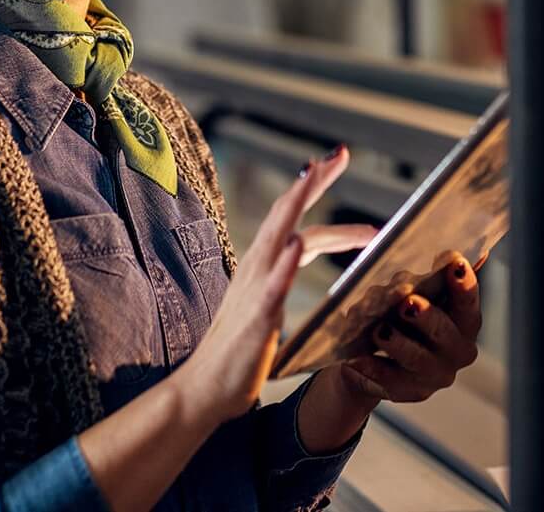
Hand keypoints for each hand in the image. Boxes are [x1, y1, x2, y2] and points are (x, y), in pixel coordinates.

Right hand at [177, 146, 375, 424]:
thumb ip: (280, 278)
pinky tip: (299, 243)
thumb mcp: (265, 304)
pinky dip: (286, 262)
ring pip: (278, 236)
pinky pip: (272, 285)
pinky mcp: (257, 317)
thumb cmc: (236, 353)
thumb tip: (298, 258)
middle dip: (313, 181)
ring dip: (297, 203)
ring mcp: (255, 289)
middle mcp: (256, 267)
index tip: (334, 161)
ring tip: (315, 174)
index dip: (314, 189)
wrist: (204, 389)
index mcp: (261, 265)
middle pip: (287, 213)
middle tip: (339, 154)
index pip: (293, 218)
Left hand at [334, 250, 481, 402]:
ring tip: (380, 331)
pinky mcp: (407, 392)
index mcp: (463, 322)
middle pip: (447, 335)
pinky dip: (373, 368)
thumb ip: (422, 278)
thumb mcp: (411, 292)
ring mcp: (433, 375)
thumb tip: (427, 258)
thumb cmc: (399, 314)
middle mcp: (456, 351)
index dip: (464, 285)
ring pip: (419, 361)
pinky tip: (358, 359)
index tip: (453, 262)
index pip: (469, 304)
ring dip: (399, 344)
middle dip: (428, 318)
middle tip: (408, 303)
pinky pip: (390, 382)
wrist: (373, 356)